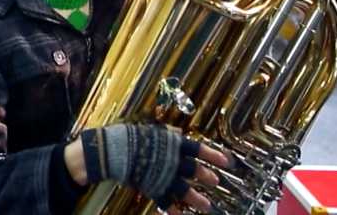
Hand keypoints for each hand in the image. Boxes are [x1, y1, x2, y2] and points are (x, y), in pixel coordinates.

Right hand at [65, 123, 229, 213]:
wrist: (110, 151)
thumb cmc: (127, 137)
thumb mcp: (149, 130)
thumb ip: (165, 135)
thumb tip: (177, 134)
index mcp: (171, 143)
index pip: (197, 149)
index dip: (213, 155)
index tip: (226, 161)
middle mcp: (171, 160)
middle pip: (194, 170)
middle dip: (206, 176)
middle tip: (215, 182)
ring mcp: (162, 175)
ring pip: (184, 190)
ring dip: (196, 199)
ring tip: (206, 206)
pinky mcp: (151, 187)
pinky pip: (165, 201)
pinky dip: (172, 209)